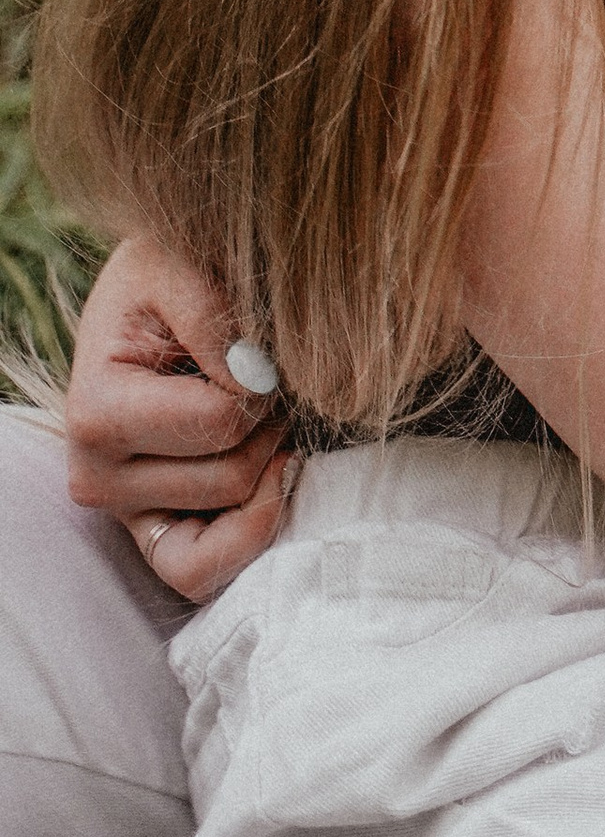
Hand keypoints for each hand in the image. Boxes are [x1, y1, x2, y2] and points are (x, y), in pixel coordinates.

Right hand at [64, 234, 292, 604]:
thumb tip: (254, 381)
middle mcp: (96, 477)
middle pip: (231, 477)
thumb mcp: (178, 265)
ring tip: (262, 410)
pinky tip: (278, 474)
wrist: (154, 294)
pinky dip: (252, 533)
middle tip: (265, 377)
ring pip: (230, 520)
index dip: (264, 383)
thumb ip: (213, 318)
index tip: (257, 348)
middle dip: (269, 423)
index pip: (221, 423)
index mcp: (94, 413)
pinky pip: (203, 571)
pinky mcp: (154, 530)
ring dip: (269, 463)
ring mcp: (125, 512)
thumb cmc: (166, 277)